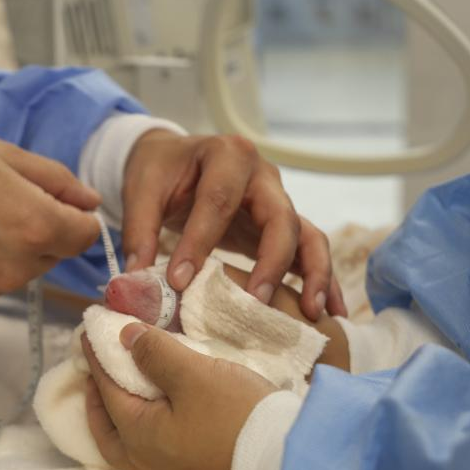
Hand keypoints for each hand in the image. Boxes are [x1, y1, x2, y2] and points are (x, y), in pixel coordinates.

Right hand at [0, 121, 100, 326]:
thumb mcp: (2, 154)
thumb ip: (56, 181)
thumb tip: (89, 202)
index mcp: (34, 226)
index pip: (85, 236)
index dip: (71, 217)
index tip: (49, 203)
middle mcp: (13, 268)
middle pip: (49, 257)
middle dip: (34, 234)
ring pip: (14, 275)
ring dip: (1, 256)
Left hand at [82, 323, 276, 469]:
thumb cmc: (236, 418)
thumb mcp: (195, 376)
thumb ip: (156, 355)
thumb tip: (125, 338)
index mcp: (137, 435)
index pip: (106, 389)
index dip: (96, 357)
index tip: (88, 331)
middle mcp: (148, 461)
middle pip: (109, 431)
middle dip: (98, 400)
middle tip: (97, 373)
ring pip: (132, 445)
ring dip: (123, 416)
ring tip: (129, 391)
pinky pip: (157, 449)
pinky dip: (148, 426)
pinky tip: (166, 412)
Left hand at [121, 130, 346, 320]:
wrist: (176, 159)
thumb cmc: (161, 172)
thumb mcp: (142, 189)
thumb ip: (139, 230)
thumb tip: (138, 278)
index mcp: (227, 155)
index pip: (218, 200)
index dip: (200, 241)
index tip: (179, 282)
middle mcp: (263, 176)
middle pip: (281, 217)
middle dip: (271, 262)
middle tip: (257, 302)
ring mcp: (279, 201)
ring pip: (308, 235)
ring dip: (313, 274)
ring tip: (312, 313)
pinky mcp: (283, 226)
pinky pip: (311, 250)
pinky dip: (323, 280)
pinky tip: (331, 312)